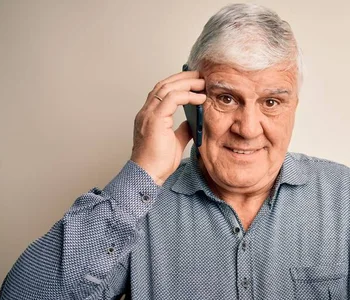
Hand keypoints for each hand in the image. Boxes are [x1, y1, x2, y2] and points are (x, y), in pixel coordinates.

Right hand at [130, 70, 205, 185]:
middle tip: (201, 75)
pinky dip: (187, 95)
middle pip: (164, 85)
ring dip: (187, 83)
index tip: (195, 81)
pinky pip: (172, 98)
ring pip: (167, 87)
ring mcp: (148, 114)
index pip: (162, 91)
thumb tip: (192, 121)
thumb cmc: (158, 163)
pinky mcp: (154, 119)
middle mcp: (146, 112)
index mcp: (149, 116)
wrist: (148, 175)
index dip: (178, 83)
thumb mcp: (175, 142)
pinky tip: (200, 97)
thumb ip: (182, 129)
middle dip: (184, 77)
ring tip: (203, 82)